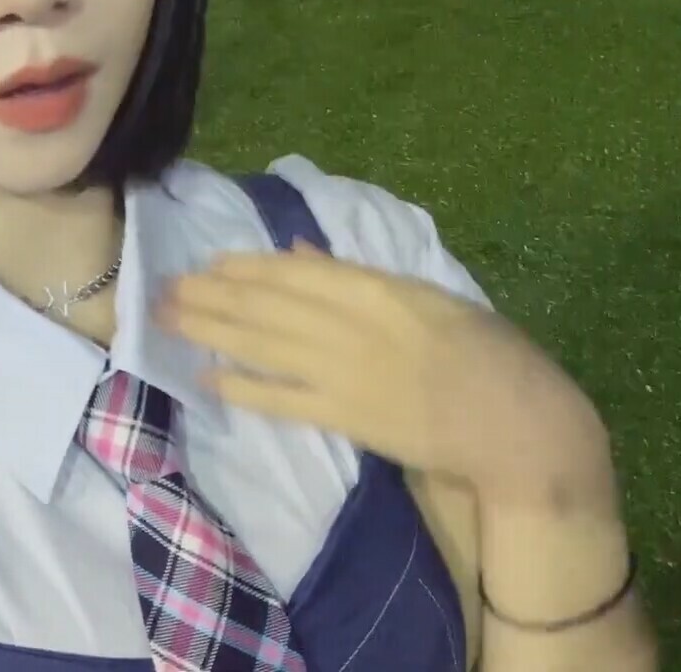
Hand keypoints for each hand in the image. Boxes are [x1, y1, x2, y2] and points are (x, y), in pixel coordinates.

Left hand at [162, 244, 615, 511]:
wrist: (518, 425)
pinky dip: (242, 388)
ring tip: (167, 319)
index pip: (296, 273)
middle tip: (162, 287)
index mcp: (381, 288)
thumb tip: (300, 256)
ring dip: (211, 330)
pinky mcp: (348, 418)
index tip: (208, 262)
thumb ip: (362, 278)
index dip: (246, 267)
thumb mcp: (430, 298)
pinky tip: (206, 379)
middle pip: (268, 304)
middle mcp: (356, 324)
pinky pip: (282, 399)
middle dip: (211, 295)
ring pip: (264, 344)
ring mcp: (348, 373)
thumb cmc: (488, 354)